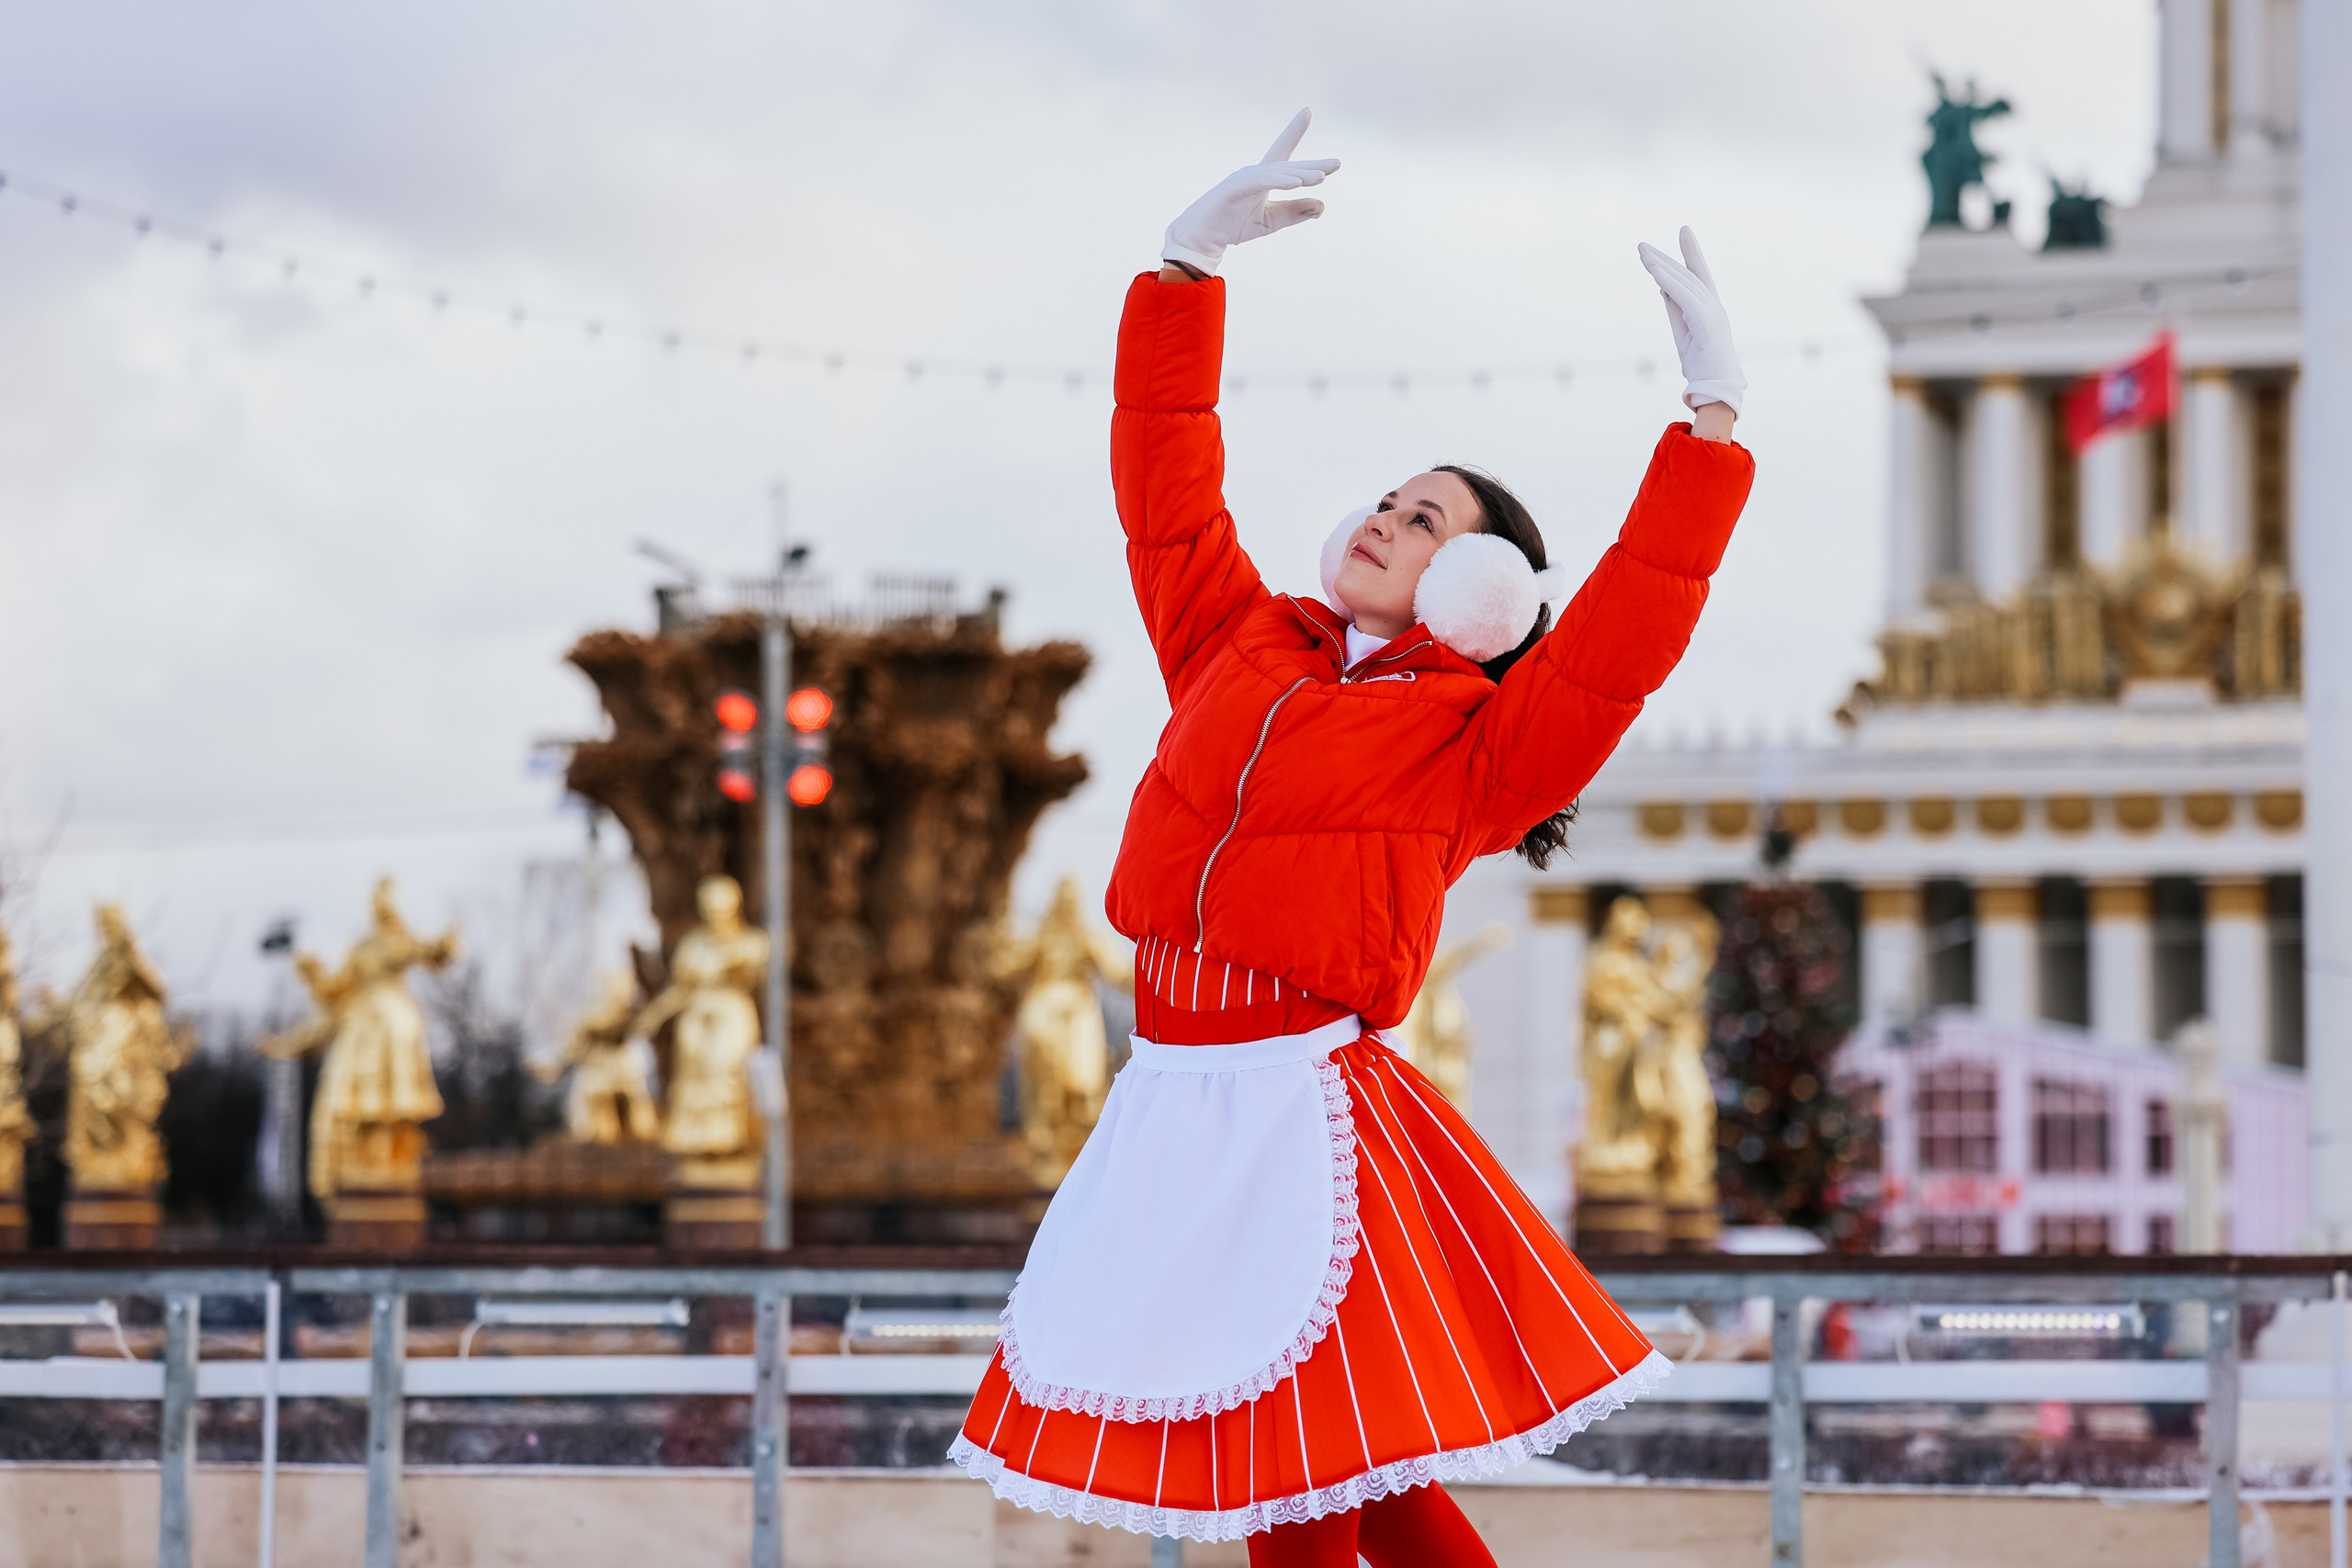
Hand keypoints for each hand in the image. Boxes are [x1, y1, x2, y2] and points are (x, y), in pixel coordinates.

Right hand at [1162, 109, 1339, 275]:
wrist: (1202, 239)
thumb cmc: (1232, 226)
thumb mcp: (1270, 221)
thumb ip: (1294, 212)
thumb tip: (1322, 204)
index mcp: (1264, 179)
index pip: (1283, 154)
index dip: (1294, 133)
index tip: (1307, 112)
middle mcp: (1255, 174)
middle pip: (1288, 166)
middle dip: (1312, 165)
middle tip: (1336, 164)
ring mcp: (1244, 179)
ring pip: (1277, 174)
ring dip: (1300, 175)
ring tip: (1321, 178)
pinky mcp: (1234, 188)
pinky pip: (1260, 182)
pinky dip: (1278, 181)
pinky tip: (1295, 184)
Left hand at [1637, 226, 1744, 417]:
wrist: (1716, 392)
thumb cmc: (1701, 367)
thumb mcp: (1682, 333)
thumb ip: (1675, 309)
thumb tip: (1662, 288)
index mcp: (1711, 310)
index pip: (1699, 275)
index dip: (1691, 253)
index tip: (1683, 231)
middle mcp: (1715, 307)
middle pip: (1688, 275)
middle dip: (1665, 258)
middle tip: (1642, 246)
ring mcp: (1713, 314)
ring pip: (1684, 282)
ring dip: (1661, 267)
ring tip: (1641, 253)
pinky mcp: (1707, 323)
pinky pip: (1684, 296)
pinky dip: (1668, 282)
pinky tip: (1653, 272)